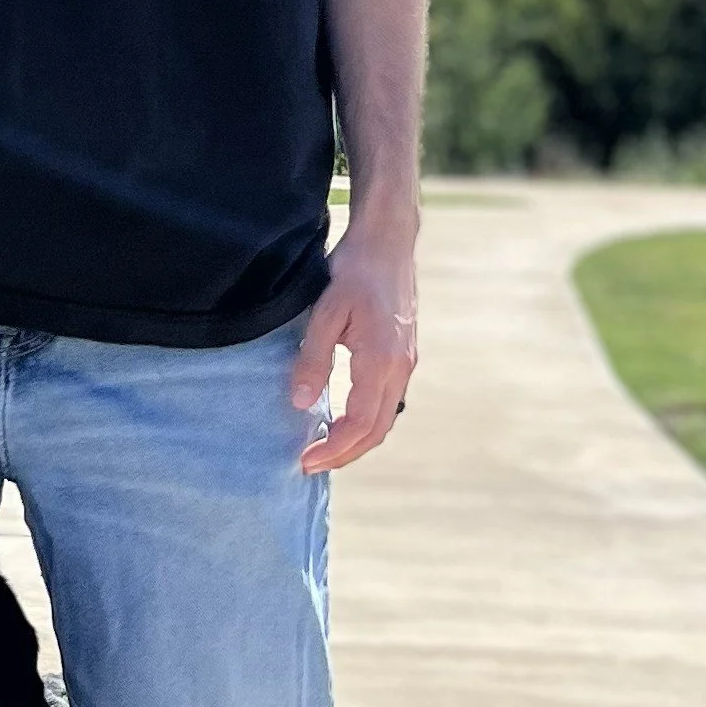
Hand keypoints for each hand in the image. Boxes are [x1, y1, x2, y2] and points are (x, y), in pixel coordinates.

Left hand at [292, 211, 416, 471]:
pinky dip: (366, 420)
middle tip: (310, 464)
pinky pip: (388, 401)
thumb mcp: (325, 312)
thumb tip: (299, 403)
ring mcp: (406, 362)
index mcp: (382, 360)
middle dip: (345, 454)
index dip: (333, 449)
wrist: (389, 241)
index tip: (304, 461)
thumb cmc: (355, 271)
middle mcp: (400, 367)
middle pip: (377, 430)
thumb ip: (313, 359)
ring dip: (357, 440)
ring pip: (386, 418)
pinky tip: (341, 418)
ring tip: (323, 448)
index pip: (360, 424)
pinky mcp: (404, 355)